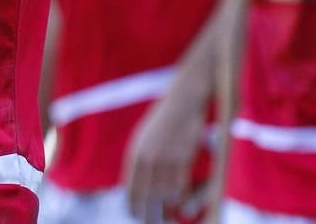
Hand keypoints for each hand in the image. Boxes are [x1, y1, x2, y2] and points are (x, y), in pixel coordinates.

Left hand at [124, 92, 204, 220]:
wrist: (182, 103)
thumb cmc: (162, 122)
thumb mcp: (143, 139)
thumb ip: (139, 161)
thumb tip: (134, 184)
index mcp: (135, 154)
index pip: (131, 188)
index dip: (132, 205)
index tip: (134, 215)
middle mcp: (149, 158)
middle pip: (147, 196)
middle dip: (148, 213)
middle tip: (150, 223)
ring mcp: (167, 159)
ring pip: (164, 194)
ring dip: (165, 210)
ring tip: (165, 219)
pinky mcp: (184, 159)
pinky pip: (180, 187)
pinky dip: (178, 200)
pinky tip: (178, 207)